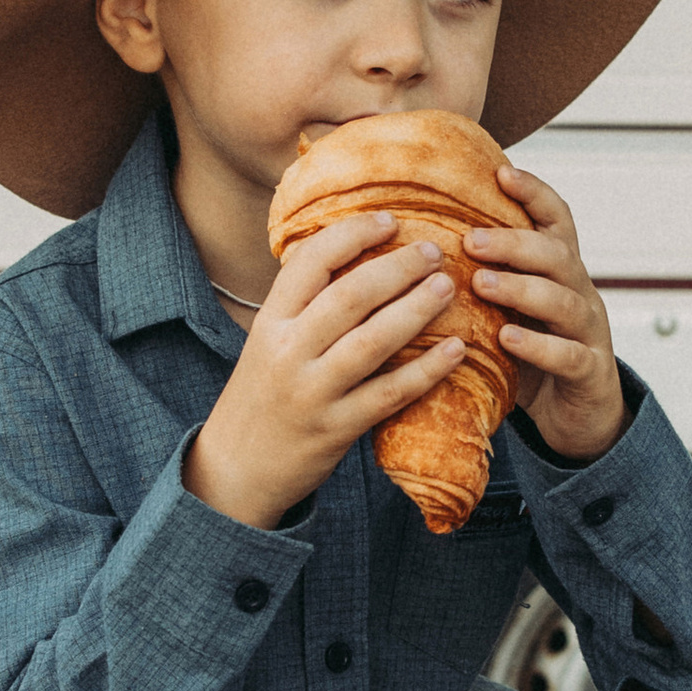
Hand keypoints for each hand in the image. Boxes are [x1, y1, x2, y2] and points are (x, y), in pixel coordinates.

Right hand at [185, 206, 464, 528]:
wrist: (235, 469)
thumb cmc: (261, 397)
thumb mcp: (266, 343)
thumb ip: (302, 307)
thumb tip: (355, 255)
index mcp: (270, 322)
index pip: (310, 262)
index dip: (353, 235)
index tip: (390, 221)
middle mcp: (288, 352)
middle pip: (350, 295)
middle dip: (398, 267)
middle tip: (434, 251)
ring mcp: (313, 392)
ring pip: (373, 341)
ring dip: (417, 309)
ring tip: (448, 286)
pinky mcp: (336, 429)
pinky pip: (390, 393)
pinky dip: (426, 369)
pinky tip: (456, 349)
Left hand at [466, 162, 626, 462]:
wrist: (578, 417)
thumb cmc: (531, 357)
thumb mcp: (508, 310)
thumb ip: (481, 279)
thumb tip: (415, 248)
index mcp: (560, 271)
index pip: (556, 220)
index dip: (534, 193)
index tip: (501, 172)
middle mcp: (579, 293)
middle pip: (557, 254)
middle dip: (514, 243)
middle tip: (471, 240)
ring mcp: (589, 332)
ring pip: (563, 299)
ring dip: (521, 287)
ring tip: (481, 283)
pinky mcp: (590, 373)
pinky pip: (569, 354)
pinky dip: (538, 345)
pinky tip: (507, 339)